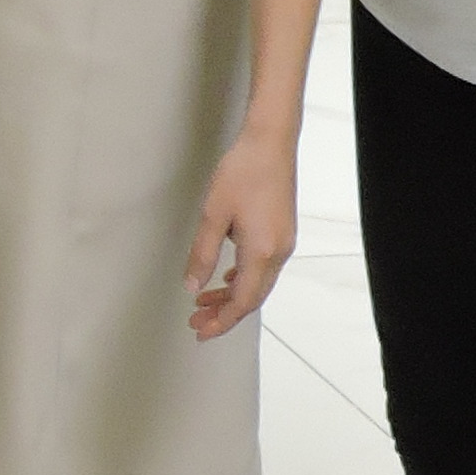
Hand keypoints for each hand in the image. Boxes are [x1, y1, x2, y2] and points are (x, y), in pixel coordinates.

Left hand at [186, 128, 299, 341]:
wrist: (270, 143)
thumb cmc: (243, 171)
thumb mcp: (212, 215)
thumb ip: (202, 254)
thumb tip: (192, 285)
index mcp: (262, 251)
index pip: (243, 302)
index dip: (222, 321)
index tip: (201, 331)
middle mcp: (278, 252)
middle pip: (252, 298)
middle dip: (224, 314)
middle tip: (196, 321)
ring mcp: (283, 242)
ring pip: (257, 283)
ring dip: (231, 296)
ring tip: (203, 301)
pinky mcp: (282, 232)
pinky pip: (263, 267)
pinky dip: (242, 279)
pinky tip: (225, 279)